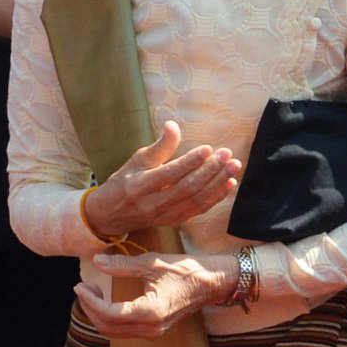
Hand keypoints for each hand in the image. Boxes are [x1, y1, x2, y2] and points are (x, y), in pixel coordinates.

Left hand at [74, 250, 235, 338]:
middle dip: (90, 308)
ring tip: (92, 291)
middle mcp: (150, 327)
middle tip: (83, 287)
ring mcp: (153, 331)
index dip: (90, 301)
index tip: (80, 285)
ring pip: (115, 332)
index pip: (109, 313)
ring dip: (99, 314)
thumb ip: (122, 265)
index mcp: (150, 311)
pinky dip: (110, 317)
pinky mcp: (154, 329)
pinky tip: (107, 299)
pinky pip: (125, 330)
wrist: (211, 283)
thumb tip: (97, 261)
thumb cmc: (185, 270)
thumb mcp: (152, 263)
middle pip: (108, 327)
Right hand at [84, 122, 241, 239]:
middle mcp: (153, 203)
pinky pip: (199, 210)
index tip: (208, 148)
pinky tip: (229, 183)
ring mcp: (165, 215)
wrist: (113, 214)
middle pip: (187, 188)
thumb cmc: (125, 180)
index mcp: (140, 185)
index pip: (170, 173)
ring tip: (233, 166)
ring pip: (196, 200)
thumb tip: (173, 125)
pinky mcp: (175, 221)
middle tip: (227, 154)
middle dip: (210, 170)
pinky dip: (216, 197)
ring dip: (218, 183)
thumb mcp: (137, 159)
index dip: (190, 162)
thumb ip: (159, 145)